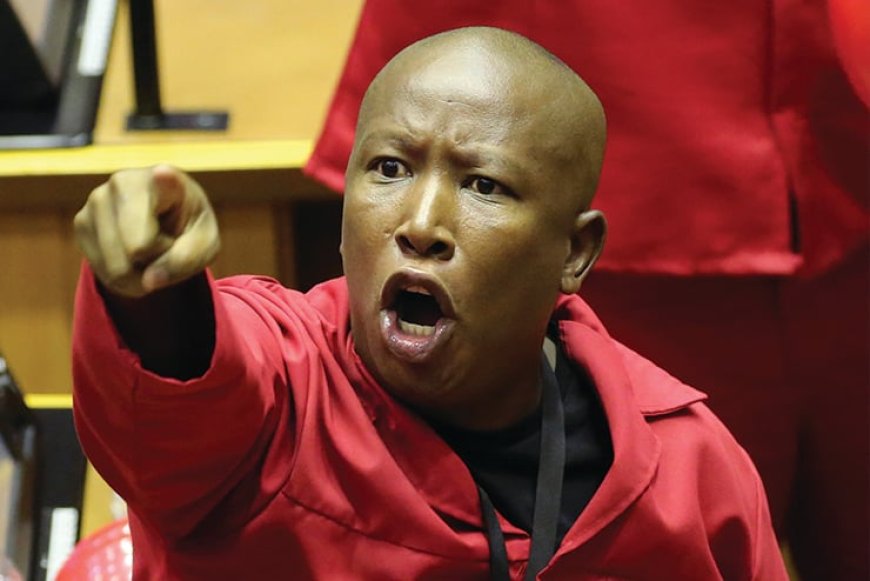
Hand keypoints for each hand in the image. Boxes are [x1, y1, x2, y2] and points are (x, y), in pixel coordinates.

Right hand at [74, 165, 219, 297]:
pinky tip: (132, 253)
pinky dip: (123, 276)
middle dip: (156, 262)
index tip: (164, 172)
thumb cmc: (190, 228)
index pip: (162, 183)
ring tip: (150, 249)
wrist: (165, 220)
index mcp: (164, 179)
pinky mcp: (80, 221)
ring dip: (140, 273)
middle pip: (137, 251)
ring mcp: (96, 200)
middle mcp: (123, 182)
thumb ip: (186, 260)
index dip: (163, 178)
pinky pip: (102, 272)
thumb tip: (148, 281)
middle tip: (167, 244)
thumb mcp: (205, 245)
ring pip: (117, 268)